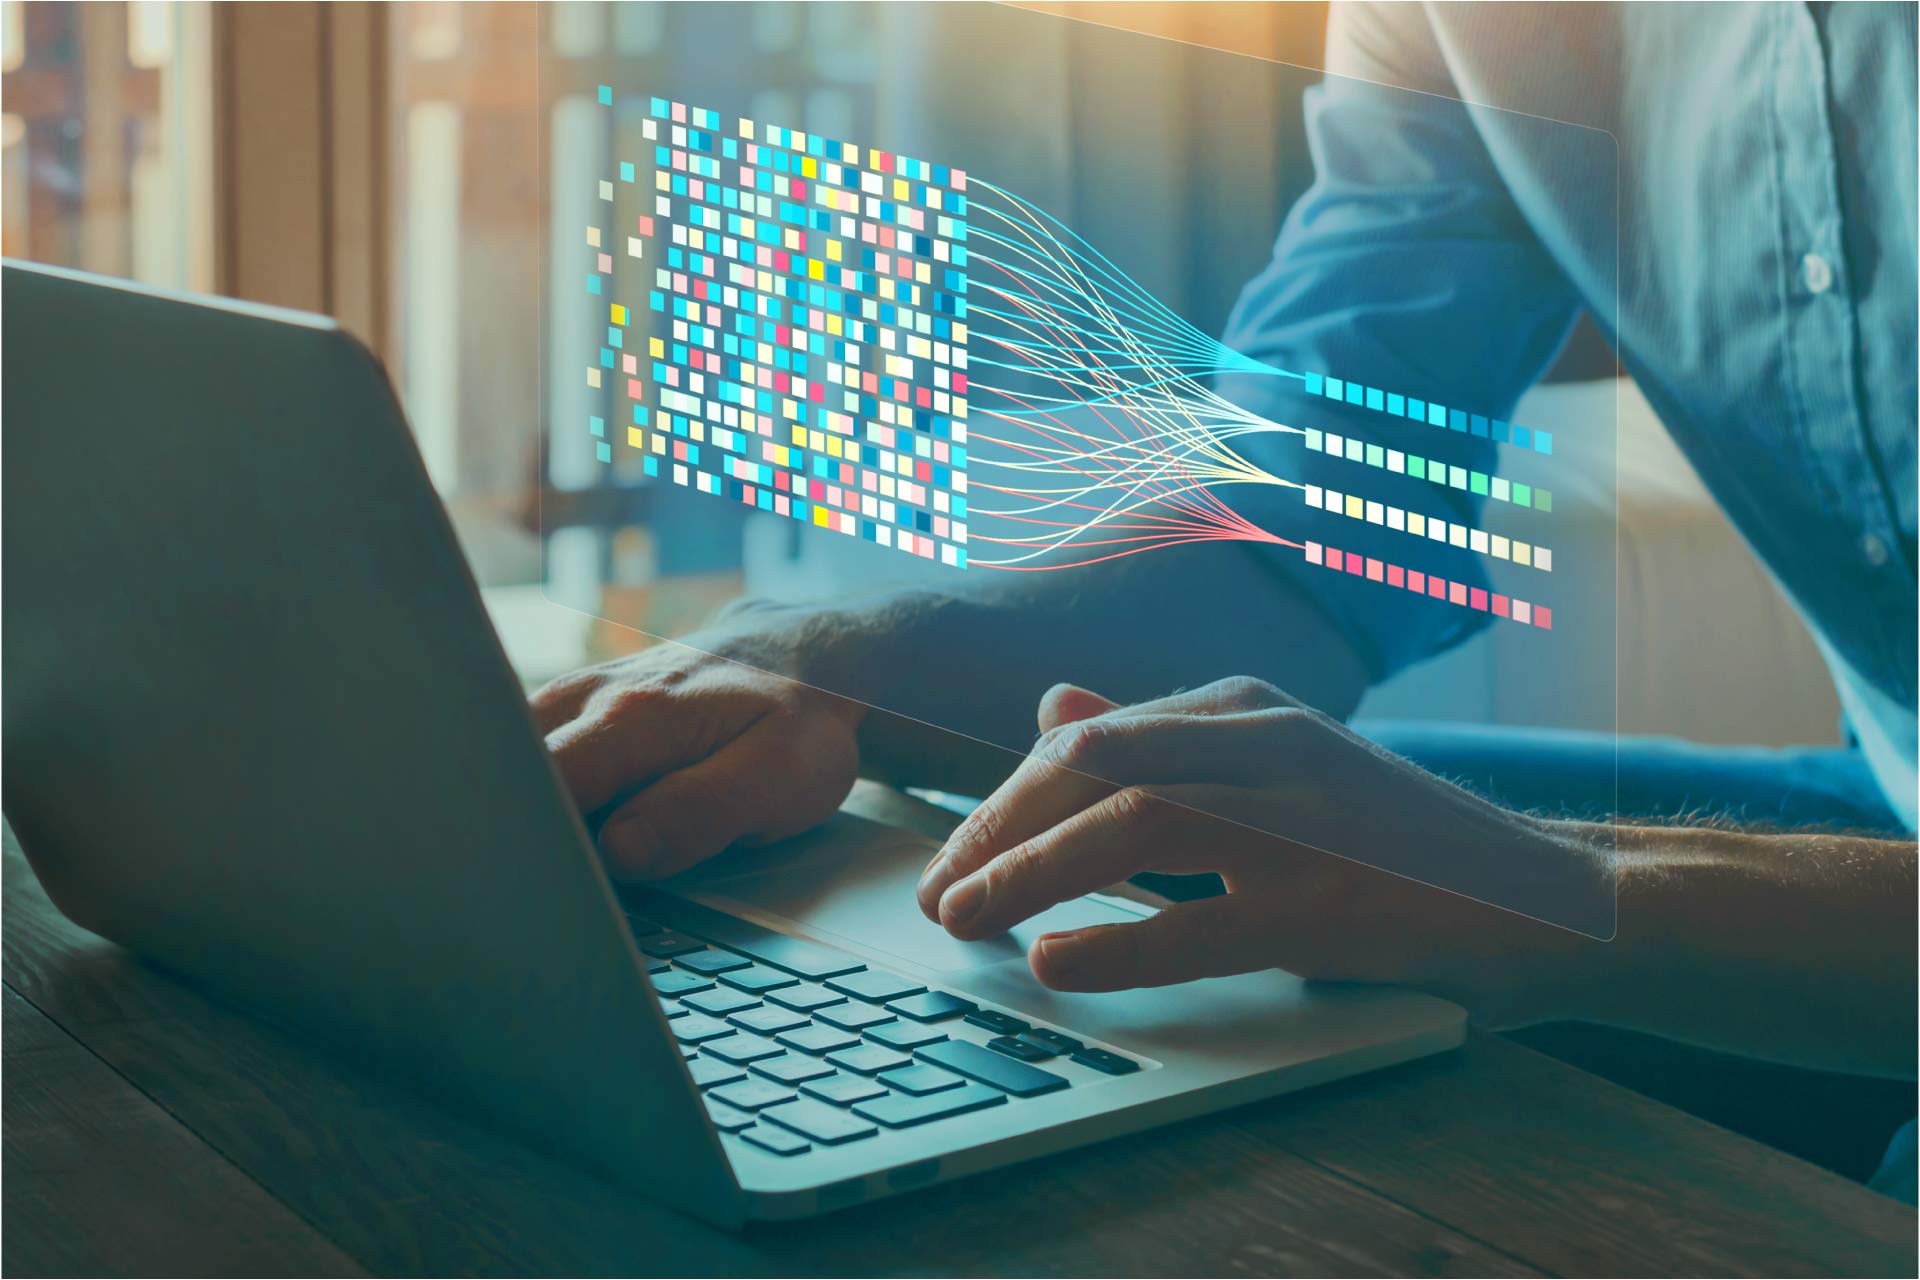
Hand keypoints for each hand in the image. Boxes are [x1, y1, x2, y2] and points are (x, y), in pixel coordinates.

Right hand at [532, 603, 868, 879]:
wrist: (801, 660)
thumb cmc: (795, 722)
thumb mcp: (779, 777)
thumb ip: (700, 812)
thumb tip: (619, 850)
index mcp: (635, 717)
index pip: (543, 786)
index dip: (534, 842)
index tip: (543, 887)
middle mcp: (588, 698)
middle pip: (507, 776)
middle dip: (514, 834)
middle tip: (538, 889)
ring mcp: (573, 700)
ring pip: (510, 764)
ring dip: (522, 814)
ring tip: (551, 861)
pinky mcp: (570, 712)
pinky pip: (527, 756)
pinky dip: (534, 796)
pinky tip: (562, 828)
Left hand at [914, 677, 1607, 1024]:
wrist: (1549, 900)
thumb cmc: (1394, 843)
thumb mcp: (1270, 770)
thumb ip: (1162, 742)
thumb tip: (1053, 706)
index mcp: (1244, 709)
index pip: (1085, 740)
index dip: (1000, 801)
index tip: (948, 860)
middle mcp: (1270, 742)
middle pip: (1093, 766)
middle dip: (995, 830)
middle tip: (936, 896)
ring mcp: (1309, 817)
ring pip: (1136, 824)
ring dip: (1032, 872)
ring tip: (964, 921)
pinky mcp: (1341, 902)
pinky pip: (1209, 922)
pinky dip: (1124, 944)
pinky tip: (1059, 964)